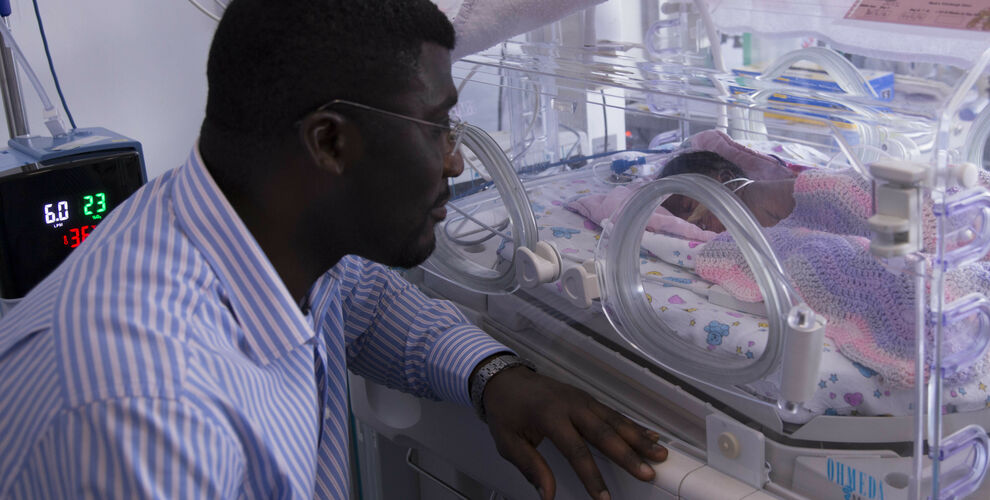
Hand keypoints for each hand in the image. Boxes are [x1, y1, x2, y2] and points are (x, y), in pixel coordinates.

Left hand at [482, 366, 667, 498]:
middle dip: (628, 455)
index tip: (603, 498)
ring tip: (660, 455)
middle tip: (648, 473)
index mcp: (550, 417)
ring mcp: (582, 400)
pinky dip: (633, 425)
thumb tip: (548, 496)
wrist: (504, 379)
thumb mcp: (508, 442)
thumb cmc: (506, 412)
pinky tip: (651, 435)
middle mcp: (571, 406)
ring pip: (615, 421)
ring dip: (638, 438)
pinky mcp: (587, 399)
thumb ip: (531, 467)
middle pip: (604, 433)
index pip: (576, 451)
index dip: (592, 476)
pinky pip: (613, 413)